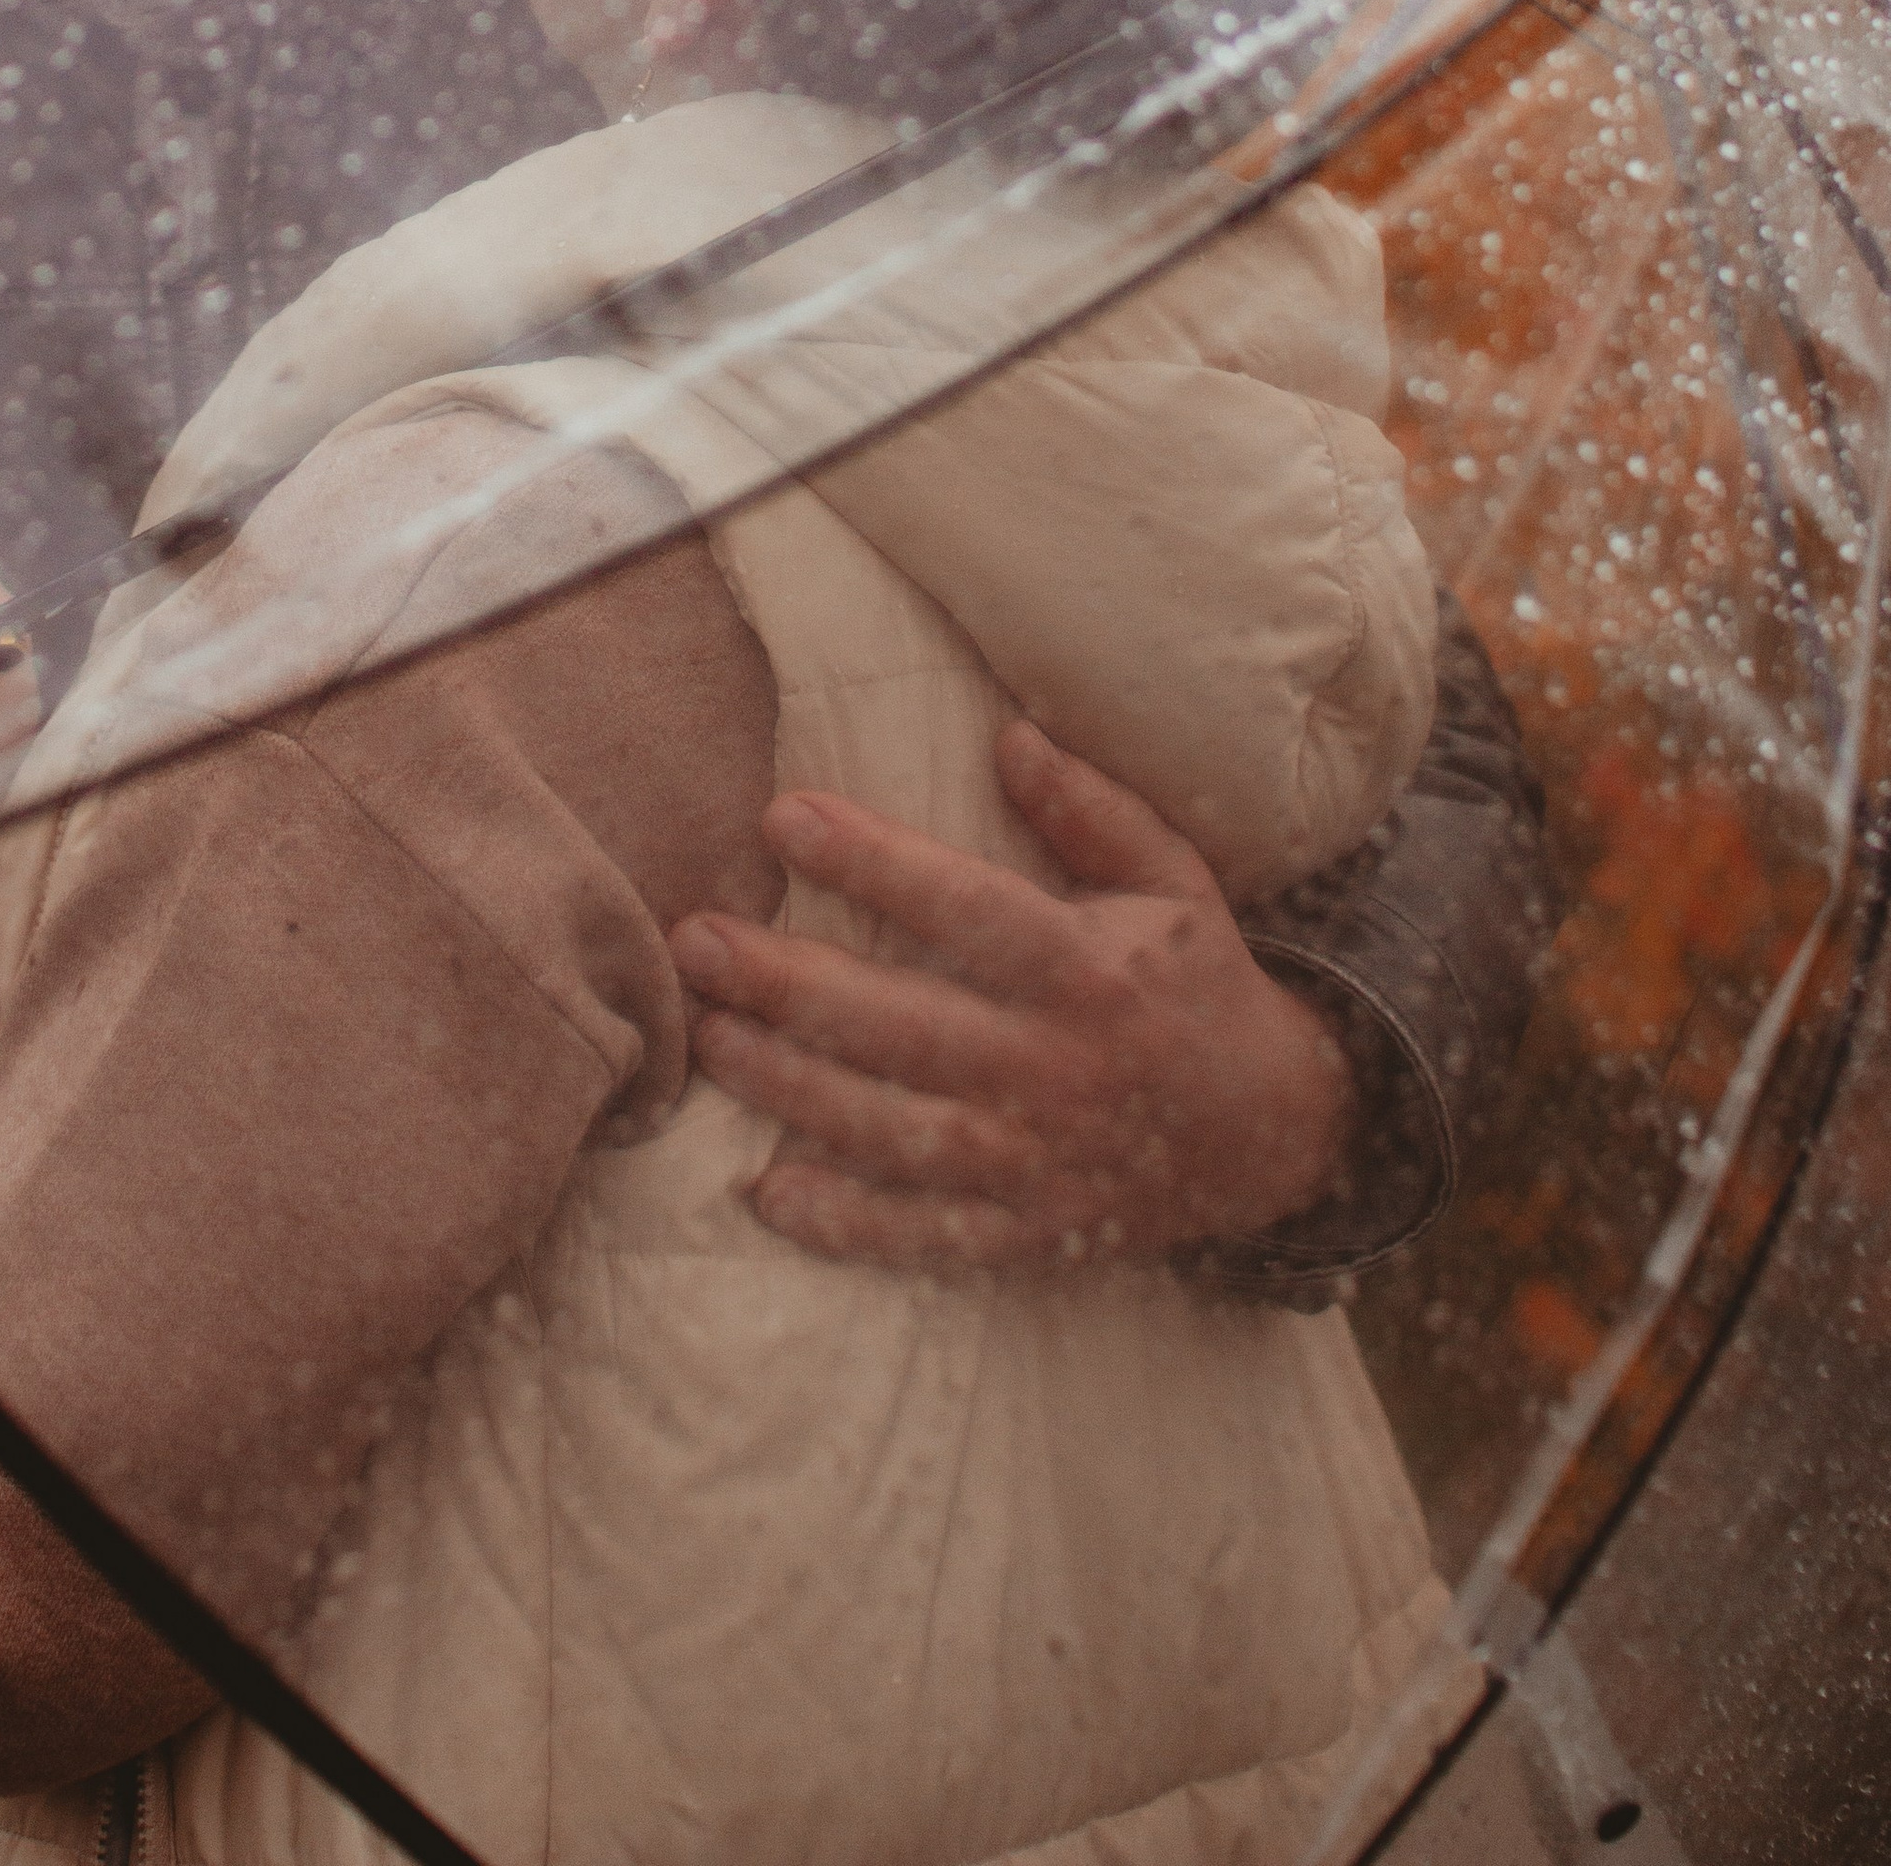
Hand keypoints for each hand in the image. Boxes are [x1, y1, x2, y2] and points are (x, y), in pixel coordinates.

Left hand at [668, 720, 1354, 1272]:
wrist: (1278, 1134)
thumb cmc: (1198, 981)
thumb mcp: (1173, 880)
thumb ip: (1094, 812)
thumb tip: (1010, 736)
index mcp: (1090, 969)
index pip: (967, 908)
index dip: (874, 862)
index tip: (782, 816)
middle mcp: (1058, 1067)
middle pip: (906, 1026)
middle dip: (791, 983)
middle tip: (696, 940)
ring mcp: (1041, 1160)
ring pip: (899, 1131)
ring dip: (794, 1090)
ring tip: (708, 1040)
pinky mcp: (1031, 1232)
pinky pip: (931, 1237)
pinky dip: (851, 1226)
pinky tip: (769, 1195)